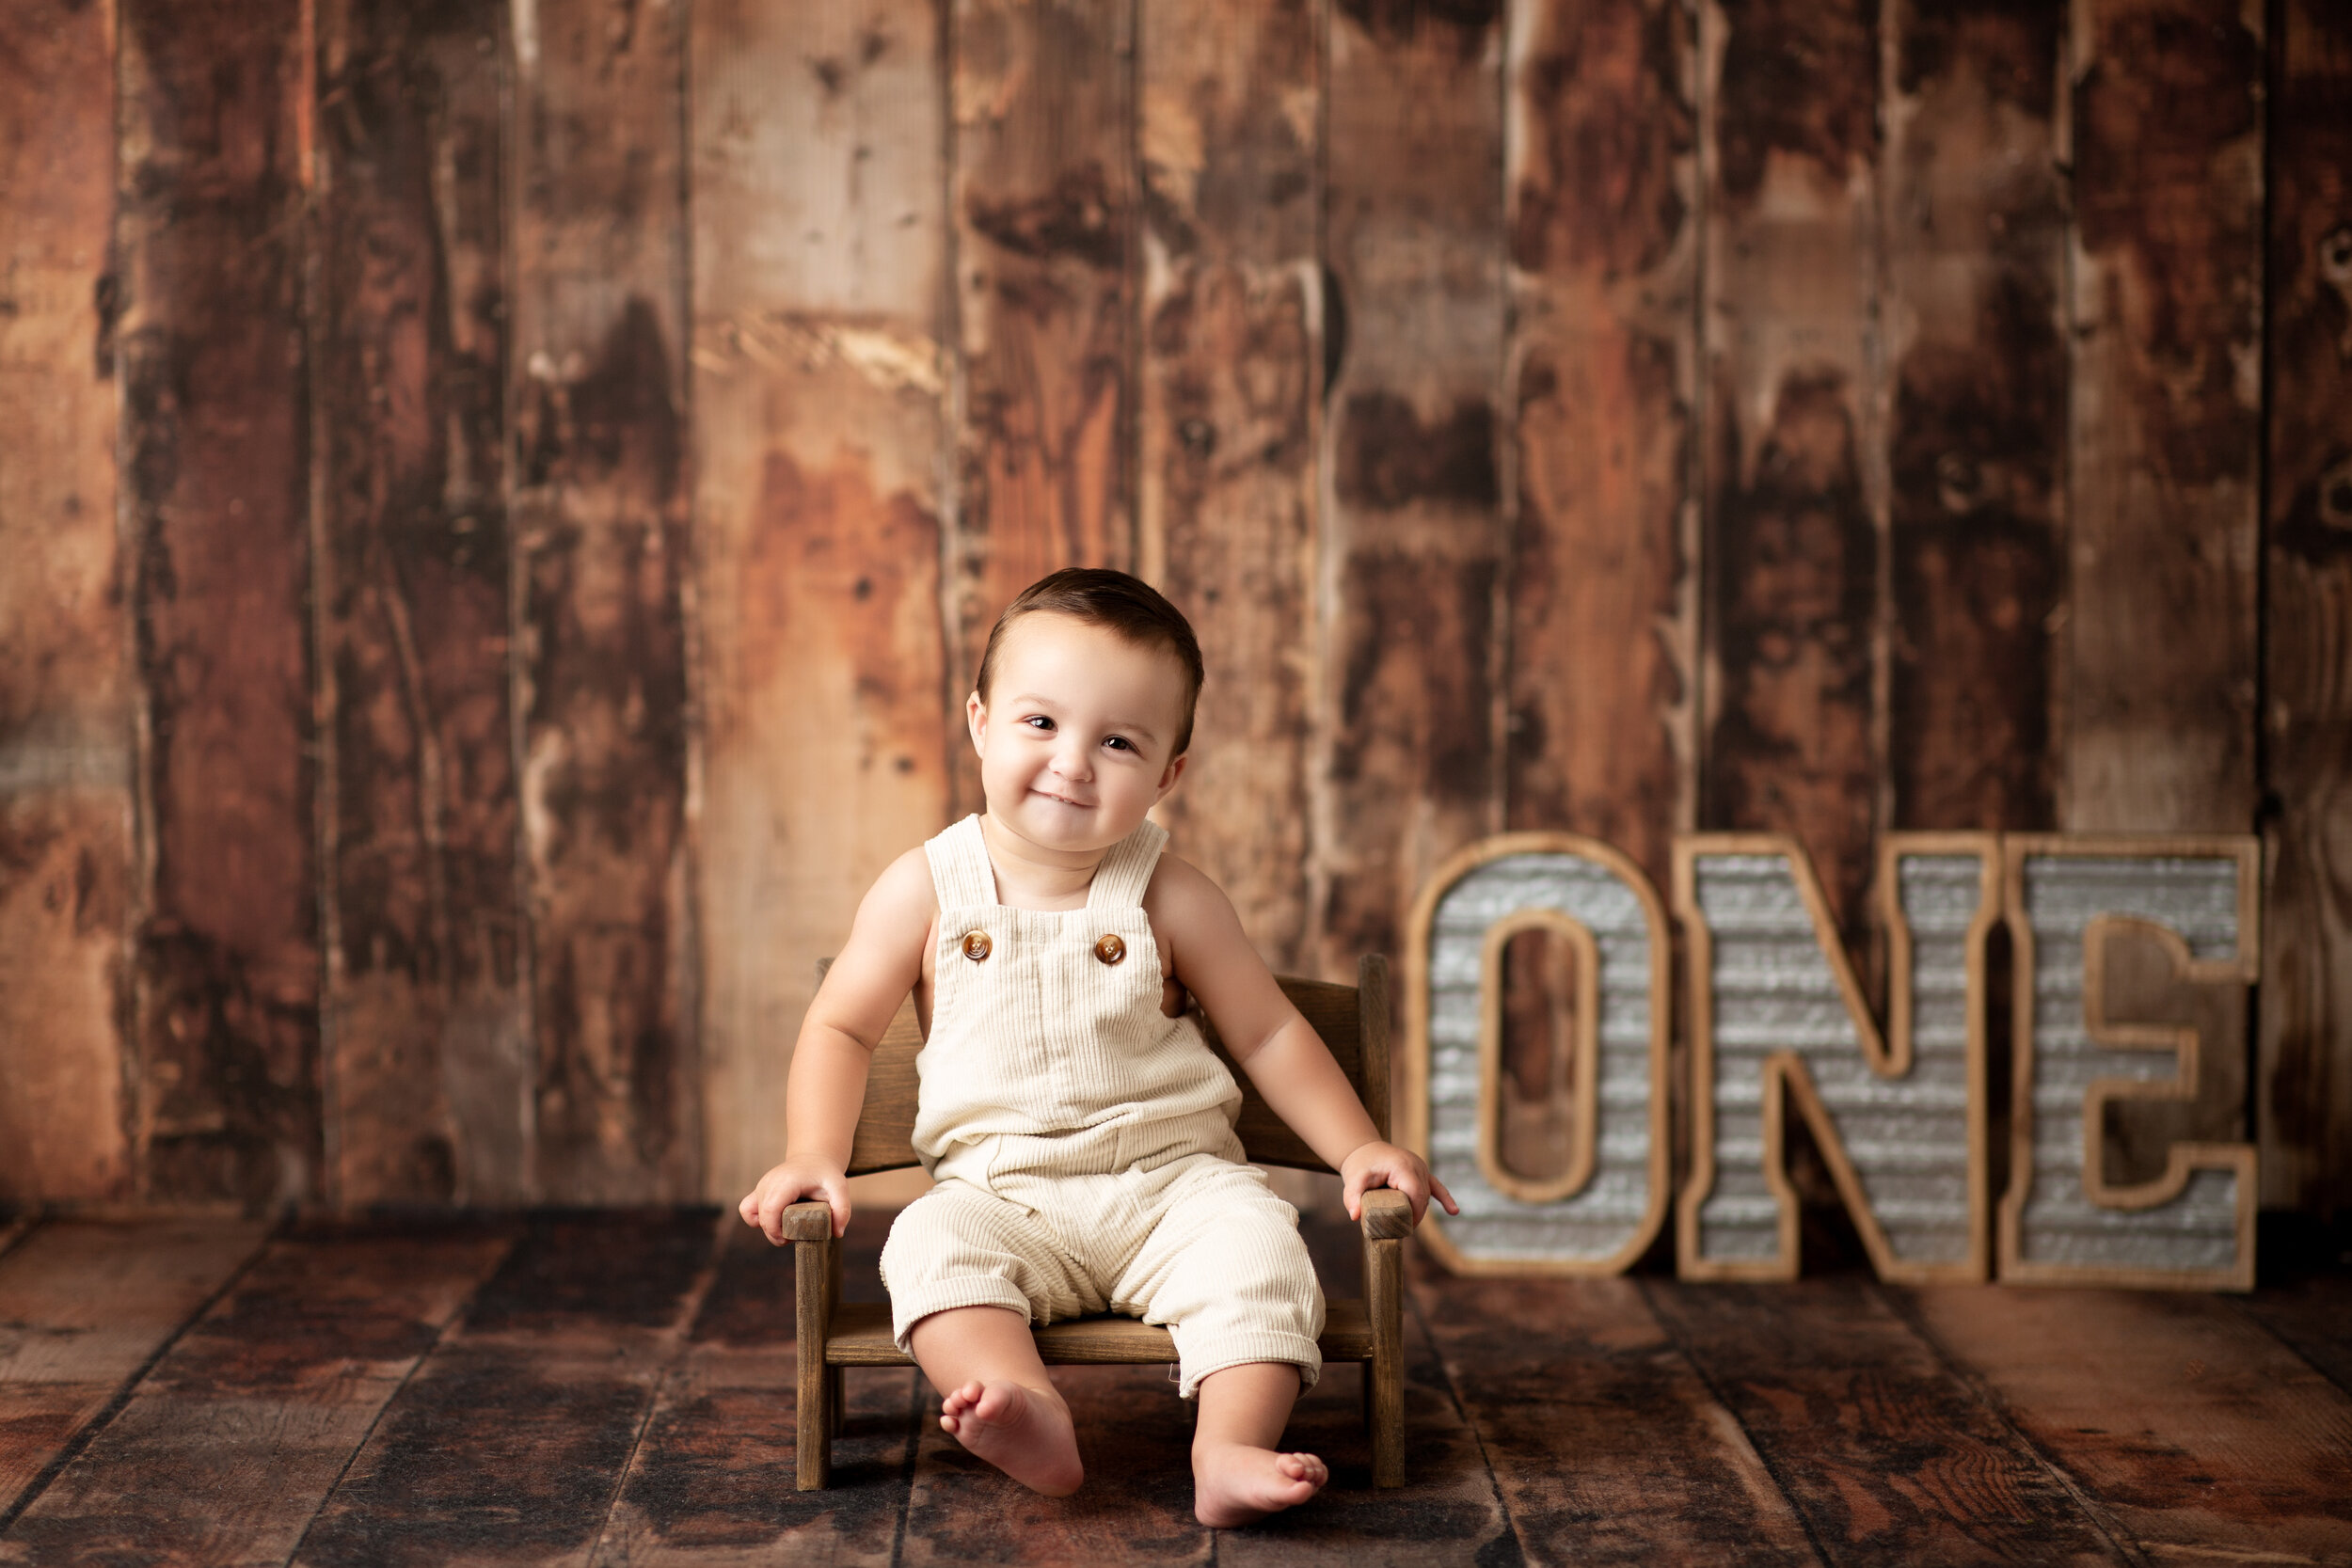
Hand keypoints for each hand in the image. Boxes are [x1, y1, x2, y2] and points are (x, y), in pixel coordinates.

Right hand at [739, 1156, 850, 1242]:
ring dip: (770, 1227)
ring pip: (754, 1215)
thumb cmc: (825, 1175)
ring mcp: (761, 1186)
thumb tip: (837, 1233)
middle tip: (797, 1234)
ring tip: (788, 1226)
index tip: (791, 1237)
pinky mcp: (758, 1192)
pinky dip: (757, 1220)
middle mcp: (769, 1182)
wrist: (813, 1160)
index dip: (775, 1229)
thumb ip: (842, 1209)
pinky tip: (776, 1220)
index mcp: (787, 1182)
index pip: (770, 1209)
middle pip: (763, 1217)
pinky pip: (747, 1210)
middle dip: (777, 1234)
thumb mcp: (839, 1188)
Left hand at [1338, 1141, 1457, 1227]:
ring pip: (1426, 1195)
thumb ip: (1352, 1197)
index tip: (1403, 1228)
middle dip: (1415, 1215)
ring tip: (1406, 1225)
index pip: (1415, 1194)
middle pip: (1422, 1197)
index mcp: (1402, 1167)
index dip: (1413, 1213)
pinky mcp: (1422, 1171)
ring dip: (1418, 1210)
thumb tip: (1355, 1217)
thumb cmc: (1359, 1166)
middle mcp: (1416, 1165)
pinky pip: (1436, 1186)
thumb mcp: (1352, 1181)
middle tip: (1400, 1231)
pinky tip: (1454, 1211)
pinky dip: (1445, 1198)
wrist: (1364, 1150)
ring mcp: (1421, 1167)